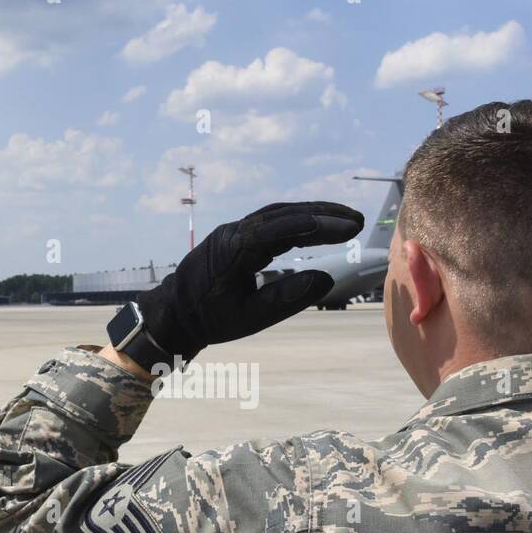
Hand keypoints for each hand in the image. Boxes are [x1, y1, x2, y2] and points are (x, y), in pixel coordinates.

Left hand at [136, 201, 363, 361]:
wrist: (174, 312)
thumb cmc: (209, 318)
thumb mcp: (249, 317)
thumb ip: (286, 298)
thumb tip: (325, 278)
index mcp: (233, 251)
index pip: (280, 230)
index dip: (316, 227)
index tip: (347, 228)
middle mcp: (234, 233)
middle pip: (284, 215)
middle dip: (323, 215)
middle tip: (357, 221)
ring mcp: (235, 231)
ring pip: (279, 213)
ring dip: (314, 213)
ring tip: (347, 219)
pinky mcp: (237, 235)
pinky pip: (272, 220)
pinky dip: (298, 220)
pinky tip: (319, 224)